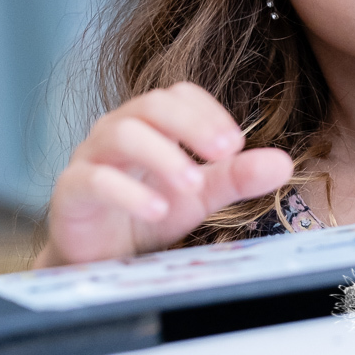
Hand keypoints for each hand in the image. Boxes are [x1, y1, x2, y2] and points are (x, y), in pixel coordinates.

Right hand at [34, 82, 293, 266]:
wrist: (104, 259)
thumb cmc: (152, 213)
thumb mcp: (202, 195)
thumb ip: (238, 177)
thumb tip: (284, 163)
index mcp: (151, 122)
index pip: (178, 95)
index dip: (208, 113)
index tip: (236, 144)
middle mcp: (117, 129)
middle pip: (151, 104)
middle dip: (191, 125)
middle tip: (225, 153)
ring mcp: (89, 157)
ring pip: (121, 134)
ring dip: (163, 156)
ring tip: (194, 184)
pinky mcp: (70, 192)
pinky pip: (93, 179)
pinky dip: (128, 193)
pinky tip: (159, 211)